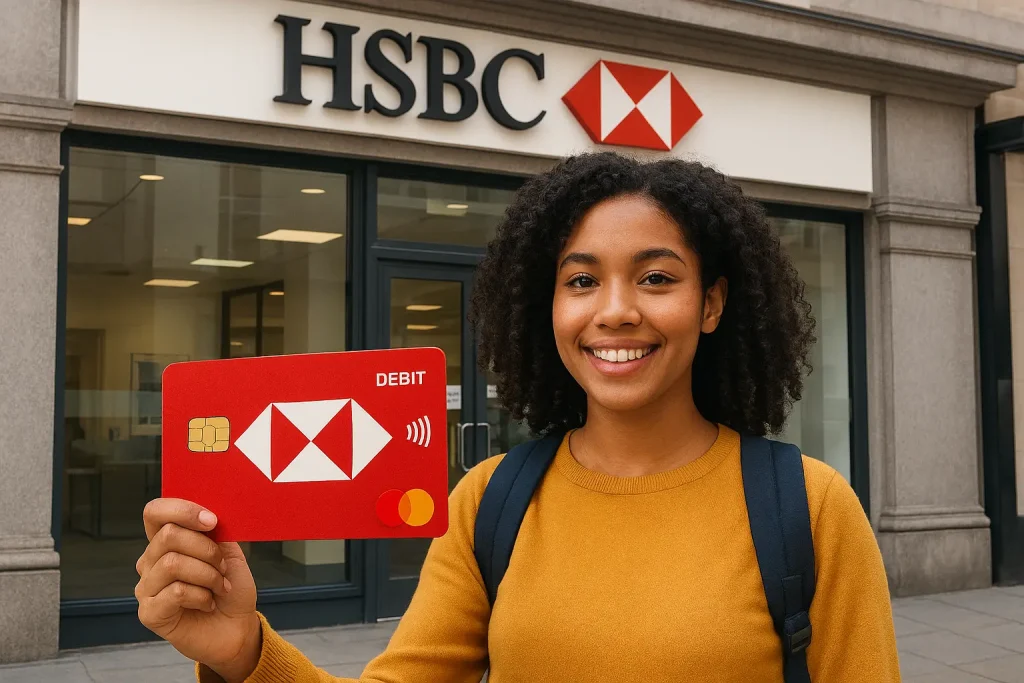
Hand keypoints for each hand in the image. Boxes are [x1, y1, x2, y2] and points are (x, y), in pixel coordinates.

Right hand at [136, 498, 261, 681]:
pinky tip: (208, 603)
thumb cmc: (230, 589)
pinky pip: (174, 592)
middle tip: (222, 567)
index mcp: (167, 542)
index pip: (155, 512)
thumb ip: (214, 532)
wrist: (238, 627)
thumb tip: (207, 514)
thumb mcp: (229, 553)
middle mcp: (150, 562)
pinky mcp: (149, 613)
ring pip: (172, 563)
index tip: (212, 521)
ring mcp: (146, 588)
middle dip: (206, 549)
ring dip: (207, 574)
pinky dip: (201, 595)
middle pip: (168, 536)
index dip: (182, 510)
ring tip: (219, 586)